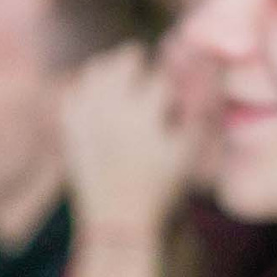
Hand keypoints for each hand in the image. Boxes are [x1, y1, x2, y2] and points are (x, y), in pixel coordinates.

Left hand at [57, 45, 194, 239]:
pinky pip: (73, 89)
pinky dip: (86, 86)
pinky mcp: (69, 127)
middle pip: (124, 59)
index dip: (170, 80)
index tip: (172, 93)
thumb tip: (207, 71)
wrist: (118, 218)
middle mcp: (111, 110)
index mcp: (144, 115)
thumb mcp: (188, 152)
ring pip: (97, 68)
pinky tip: (99, 98)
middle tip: (147, 79)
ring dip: (113, 69)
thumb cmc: (160, 185)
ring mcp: (86, 116)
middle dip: (139, 64)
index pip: (160, 76)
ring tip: (125, 83)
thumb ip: (198, 110)